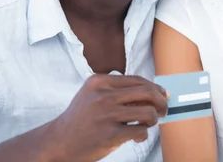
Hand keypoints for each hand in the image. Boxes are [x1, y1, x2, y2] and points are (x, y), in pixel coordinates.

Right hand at [46, 74, 168, 161]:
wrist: (58, 142)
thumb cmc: (81, 118)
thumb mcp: (94, 96)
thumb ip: (119, 91)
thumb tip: (156, 92)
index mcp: (99, 82)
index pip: (137, 80)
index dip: (155, 88)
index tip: (163, 95)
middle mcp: (102, 95)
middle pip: (147, 92)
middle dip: (161, 101)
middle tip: (164, 110)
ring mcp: (106, 115)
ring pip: (148, 113)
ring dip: (153, 119)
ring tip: (147, 124)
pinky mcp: (109, 135)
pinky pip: (141, 131)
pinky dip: (144, 134)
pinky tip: (137, 137)